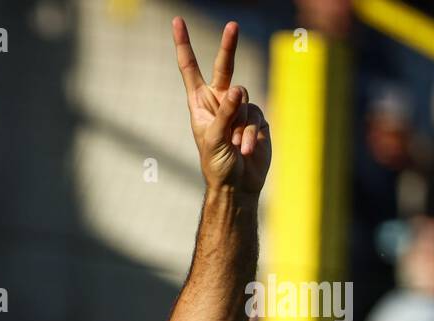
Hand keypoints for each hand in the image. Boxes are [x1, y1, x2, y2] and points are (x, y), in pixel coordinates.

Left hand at [172, 18, 270, 195]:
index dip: (183, 46)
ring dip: (241, 127)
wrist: (236, 185)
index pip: (190, 69)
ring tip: (236, 147)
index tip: (176, 21)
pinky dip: (251, 135)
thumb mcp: (213, 139)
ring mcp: (240, 109)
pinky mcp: (257, 119)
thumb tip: (239, 88)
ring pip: (246, 101)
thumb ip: (225, 113)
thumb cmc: (216, 164)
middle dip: (228, 46)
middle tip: (232, 25)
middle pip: (225, 67)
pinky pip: (257, 118)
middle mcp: (220, 101)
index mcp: (200, 102)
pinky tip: (246, 150)